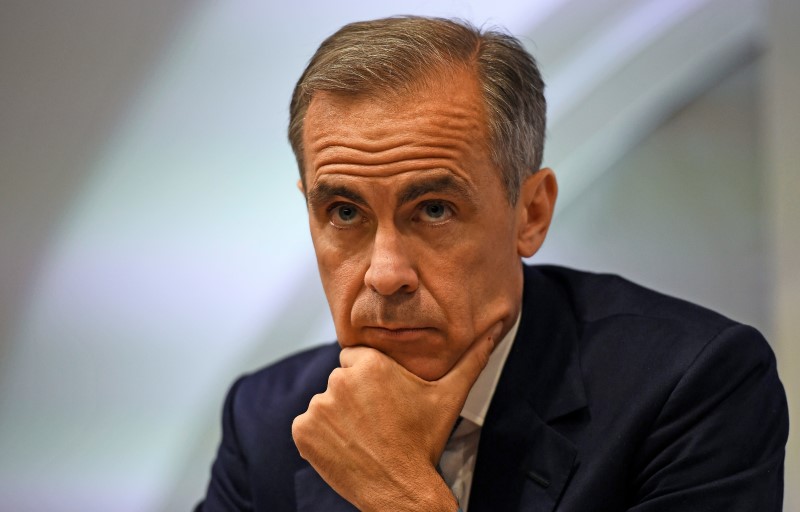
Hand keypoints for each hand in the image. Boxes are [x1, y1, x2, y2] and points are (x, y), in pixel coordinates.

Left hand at [291, 322, 502, 511]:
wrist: (402, 489)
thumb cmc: (424, 441)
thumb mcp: (450, 396)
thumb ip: (471, 358)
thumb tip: (497, 328)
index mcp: (370, 364)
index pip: (357, 359)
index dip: (371, 381)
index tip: (384, 401)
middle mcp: (340, 380)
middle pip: (341, 380)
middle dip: (354, 398)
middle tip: (376, 423)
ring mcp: (318, 407)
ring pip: (324, 403)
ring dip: (337, 417)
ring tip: (362, 437)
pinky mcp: (303, 432)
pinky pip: (306, 426)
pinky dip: (319, 437)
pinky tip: (344, 448)